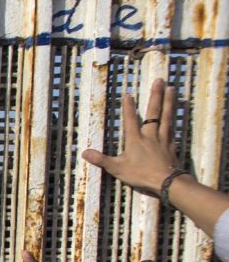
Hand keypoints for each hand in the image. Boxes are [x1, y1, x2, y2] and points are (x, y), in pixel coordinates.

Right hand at [81, 78, 179, 196]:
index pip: (131, 119)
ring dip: (169, 102)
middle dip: (155, 95)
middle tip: (159, 80)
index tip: (128, 94)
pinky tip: (175, 117)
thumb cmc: (141, 174)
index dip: (128, 107)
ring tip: (171, 88)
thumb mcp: (117, 168)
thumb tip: (84, 153)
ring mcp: (163, 139)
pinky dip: (174, 121)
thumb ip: (101, 160)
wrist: (167, 181)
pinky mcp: (172, 145)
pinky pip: (173, 129)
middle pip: (154, 112)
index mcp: (136, 139)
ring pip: (167, 116)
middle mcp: (150, 135)